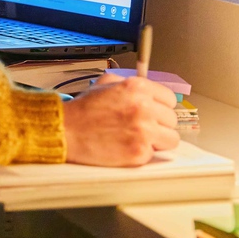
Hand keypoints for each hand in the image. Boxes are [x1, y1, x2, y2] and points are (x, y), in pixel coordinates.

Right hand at [62, 74, 179, 165]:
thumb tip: (151, 91)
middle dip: (158, 124)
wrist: (66, 130)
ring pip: (171, 138)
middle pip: (172, 119)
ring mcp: (143, 130)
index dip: (160, 107)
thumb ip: (131, 84)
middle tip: (141, 126)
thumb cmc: (83, 110)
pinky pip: (154, 154)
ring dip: (157, 140)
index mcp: (137, 87)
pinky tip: (126, 146)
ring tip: (138, 138)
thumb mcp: (105, 83)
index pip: (170, 99)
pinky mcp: (139, 152)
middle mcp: (143, 107)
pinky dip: (142, 153)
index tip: (154, 112)